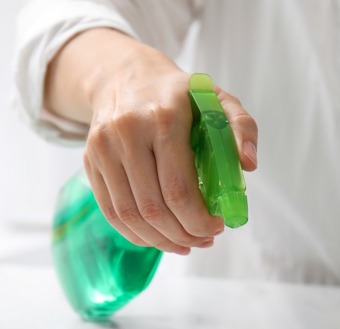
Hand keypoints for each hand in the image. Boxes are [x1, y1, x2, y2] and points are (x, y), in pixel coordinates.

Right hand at [46, 29, 257, 253]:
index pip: (178, 188)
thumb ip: (242, 126)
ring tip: (186, 243)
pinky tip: (159, 238)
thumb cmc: (179, 93)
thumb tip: (249, 164)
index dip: (199, 218)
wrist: (124, 75)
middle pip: (153, 206)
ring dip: (161, 240)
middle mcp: (128, 133)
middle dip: (183, 233)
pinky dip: (137, 233)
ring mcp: (104, 149)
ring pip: (130, 214)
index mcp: (164, 118)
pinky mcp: (90, 161)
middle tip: (205, 239)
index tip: (218, 226)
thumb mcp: (217, 98)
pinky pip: (111, 211)